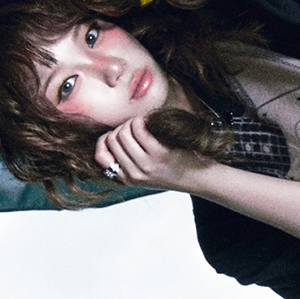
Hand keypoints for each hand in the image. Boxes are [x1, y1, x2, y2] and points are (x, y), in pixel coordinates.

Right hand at [94, 115, 215, 192]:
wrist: (199, 178)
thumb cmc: (173, 171)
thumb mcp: (145, 175)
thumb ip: (128, 162)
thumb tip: (112, 137)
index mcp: (128, 179)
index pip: (100, 156)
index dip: (104, 141)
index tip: (114, 135)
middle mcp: (134, 173)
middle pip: (112, 139)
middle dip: (120, 128)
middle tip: (134, 126)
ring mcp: (146, 164)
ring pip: (123, 133)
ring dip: (131, 122)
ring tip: (142, 122)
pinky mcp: (159, 153)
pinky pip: (138, 128)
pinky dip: (140, 119)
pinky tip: (148, 120)